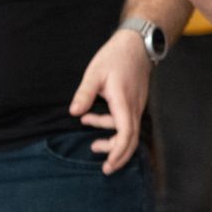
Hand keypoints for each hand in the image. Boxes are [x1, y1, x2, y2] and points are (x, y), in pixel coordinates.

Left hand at [68, 30, 151, 173]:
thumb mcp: (94, 73)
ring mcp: (137, 105)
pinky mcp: (135, 102)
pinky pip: (128, 123)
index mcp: (124, 102)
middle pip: (132, 140)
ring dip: (112, 140)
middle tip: (104, 167)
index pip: (126, 134)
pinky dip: (114, 129)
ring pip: (130, 132)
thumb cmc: (115, 57)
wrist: (137, 44)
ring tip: (92, 142)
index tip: (108, 165)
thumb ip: (84, 94)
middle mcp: (134, 107)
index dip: (118, 153)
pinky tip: (95, 120)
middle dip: (119, 156)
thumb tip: (74, 113)